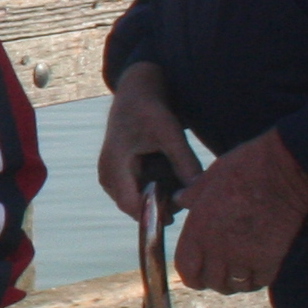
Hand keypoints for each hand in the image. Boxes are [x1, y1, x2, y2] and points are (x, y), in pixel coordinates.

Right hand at [96, 62, 199, 217]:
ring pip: (135, 202)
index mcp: (115, 166)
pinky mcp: (117, 174)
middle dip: (160, 207)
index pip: (132, 205)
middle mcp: (107, 175)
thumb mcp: (170, 133)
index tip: (182, 212)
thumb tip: (199, 190)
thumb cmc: (150, 109)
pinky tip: (170, 179)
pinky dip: (153, 191)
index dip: (156, 215)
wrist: (135, 92)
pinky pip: (135, 192)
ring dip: (157, 200)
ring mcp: (110, 176)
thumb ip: (185, 162)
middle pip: (134, 208)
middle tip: (186, 198)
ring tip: (180, 186)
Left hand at [173, 127, 307, 295]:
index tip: (196, 275)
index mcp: (198, 229)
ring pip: (235, 286)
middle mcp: (217, 248)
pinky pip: (259, 282)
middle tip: (221, 273)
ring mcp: (244, 256)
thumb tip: (179, 200)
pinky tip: (259, 269)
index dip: (190, 275)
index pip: (186, 269)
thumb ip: (192, 195)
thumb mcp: (209, 177)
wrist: (284, 171)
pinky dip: (257, 280)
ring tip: (240, 272)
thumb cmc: (245, 168)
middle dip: (213, 280)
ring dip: (235, 282)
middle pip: (211, 282)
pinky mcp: (270, 259)